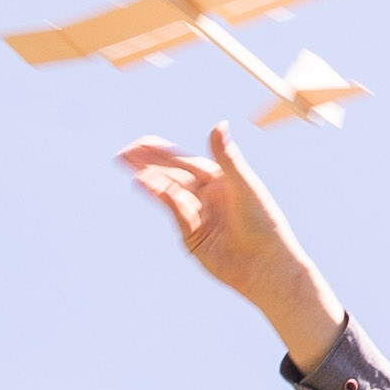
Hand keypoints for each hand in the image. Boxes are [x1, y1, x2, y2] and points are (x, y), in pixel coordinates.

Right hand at [115, 125, 336, 367]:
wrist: (265, 265)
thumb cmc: (263, 223)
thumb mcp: (244, 185)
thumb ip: (227, 157)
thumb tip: (219, 123)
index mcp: (222, 181)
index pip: (186, 162)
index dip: (164, 153)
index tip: (142, 143)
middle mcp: (209, 197)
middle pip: (173, 176)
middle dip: (149, 165)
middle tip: (123, 154)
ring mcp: (199, 217)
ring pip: (170, 195)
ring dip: (152, 182)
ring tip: (132, 171)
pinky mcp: (192, 238)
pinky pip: (176, 215)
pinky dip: (162, 201)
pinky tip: (147, 188)